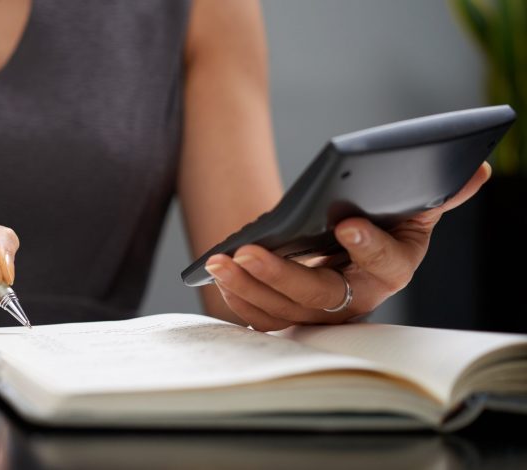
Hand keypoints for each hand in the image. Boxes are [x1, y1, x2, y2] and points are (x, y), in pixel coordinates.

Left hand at [205, 162, 491, 331]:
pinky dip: (240, 298)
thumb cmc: (381, 223)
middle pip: (320, 297)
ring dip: (249, 286)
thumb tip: (474, 167)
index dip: (369, 246)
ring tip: (221, 260)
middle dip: (282, 276)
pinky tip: (220, 272)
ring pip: (283, 311)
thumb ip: (437, 192)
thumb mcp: (410, 205)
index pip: (385, 264)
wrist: (348, 249)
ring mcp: (321, 314)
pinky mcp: (291, 317)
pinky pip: (262, 318)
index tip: (346, 223)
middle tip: (251, 251)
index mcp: (393, 269)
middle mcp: (357, 299)